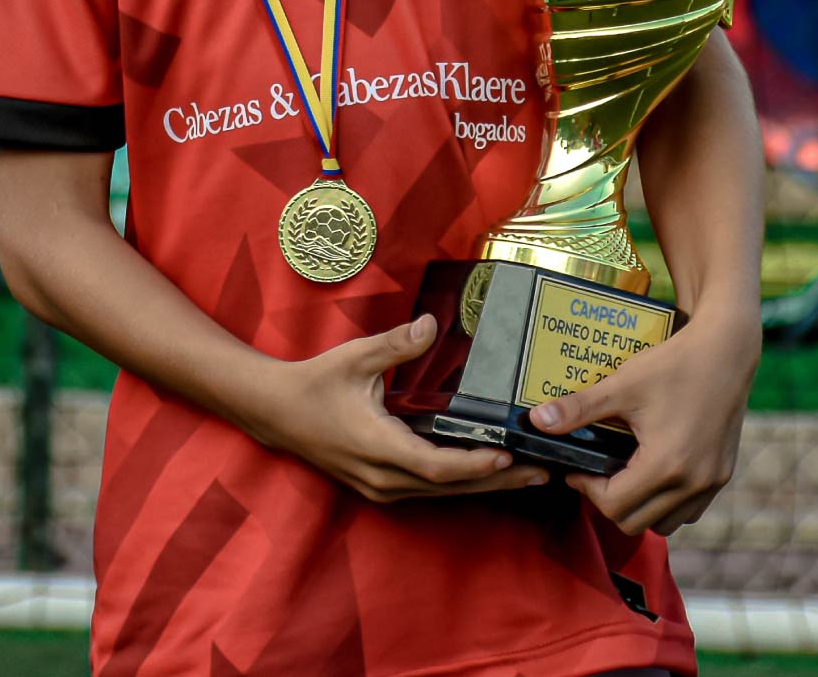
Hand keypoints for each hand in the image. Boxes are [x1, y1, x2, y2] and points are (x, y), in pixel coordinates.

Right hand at [252, 315, 551, 504]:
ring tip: (526, 474)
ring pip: (441, 493)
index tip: (507, 455)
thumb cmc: (314, 383)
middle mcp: (382, 476)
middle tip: (543, 472)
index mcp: (378, 446)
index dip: (473, 465)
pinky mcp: (380, 486)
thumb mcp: (355, 357)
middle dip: (497, 481)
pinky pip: (427, 489)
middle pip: (449, 488)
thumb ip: (396, 344)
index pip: (435, 466)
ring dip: (483, 484)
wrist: (275, 413)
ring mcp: (380, 487)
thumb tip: (433, 324)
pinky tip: (485, 473)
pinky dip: (460, 482)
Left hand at [526, 310, 760, 536]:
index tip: (578, 470)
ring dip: (640, 509)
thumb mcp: (622, 385)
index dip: (588, 490)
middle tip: (597, 474)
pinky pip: (689, 511)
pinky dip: (668, 503)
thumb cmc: (674, 365)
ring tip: (626, 475)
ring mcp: (711, 483)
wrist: (727, 350)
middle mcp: (692, 483)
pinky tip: (655, 474)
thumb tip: (537, 421)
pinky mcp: (722, 476)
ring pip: (665, 523)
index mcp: (665, 465)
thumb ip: (579, 409)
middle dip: (609, 503)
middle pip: (635, 523)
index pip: (614, 506)